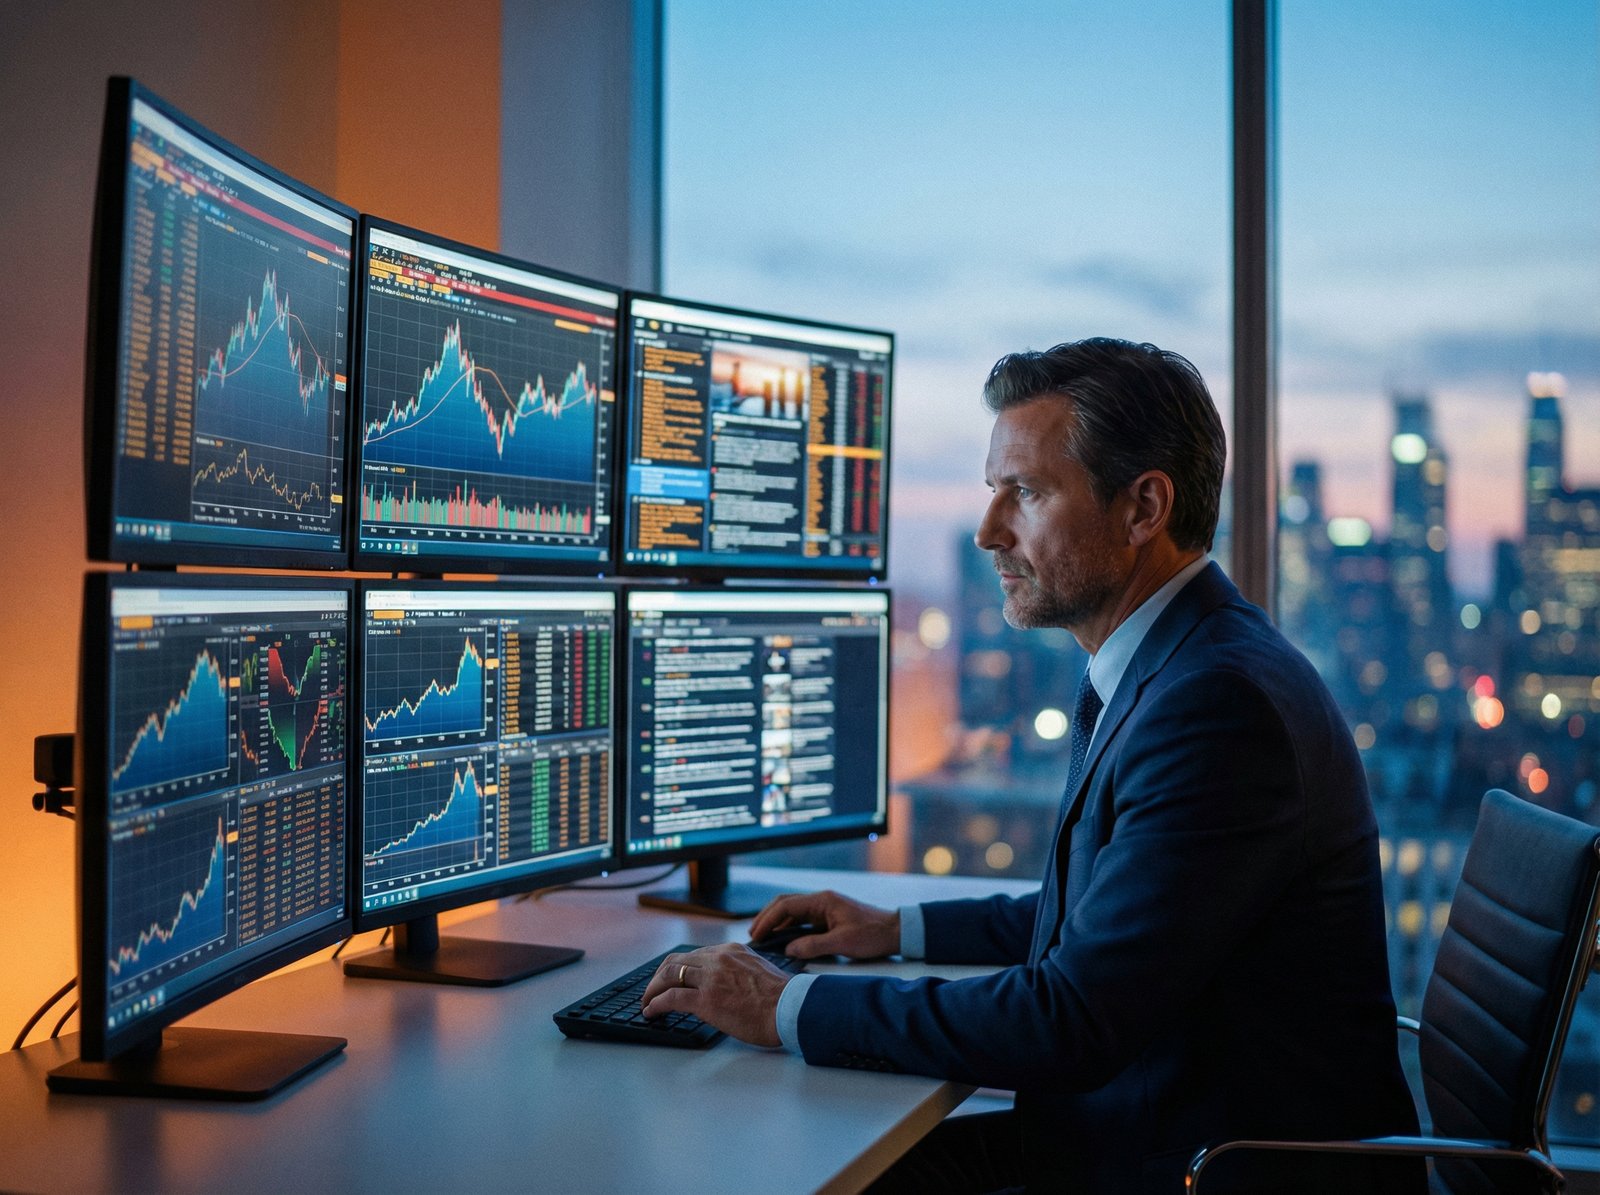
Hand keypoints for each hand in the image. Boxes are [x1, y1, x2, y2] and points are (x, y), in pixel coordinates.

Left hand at [640, 943, 789, 1047]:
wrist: (790, 1008)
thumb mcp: (758, 970)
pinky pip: (671, 998)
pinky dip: (656, 1004)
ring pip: (668, 976)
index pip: (694, 955)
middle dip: (658, 976)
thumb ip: (739, 970)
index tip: (671, 978)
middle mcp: (718, 959)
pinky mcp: (706, 1000)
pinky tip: (652, 1012)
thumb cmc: (781, 998)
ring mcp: (710, 978)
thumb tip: (728, 983)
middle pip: (675, 961)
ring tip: (647, 1003)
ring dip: (652, 990)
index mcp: (731, 951)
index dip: (677, 968)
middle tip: (652, 990)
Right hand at [748, 890, 899, 960]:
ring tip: (763, 938)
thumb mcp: (842, 943)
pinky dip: (789, 929)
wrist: (896, 932)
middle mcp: (821, 901)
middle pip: (785, 905)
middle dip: (767, 918)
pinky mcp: (829, 918)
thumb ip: (813, 946)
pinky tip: (783, 940)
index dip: (768, 919)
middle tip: (754, 935)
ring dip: (777, 923)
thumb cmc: (872, 934)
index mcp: (823, 901)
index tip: (756, 934)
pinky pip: (803, 921)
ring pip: (793, 913)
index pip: (786, 905)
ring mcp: (825, 909)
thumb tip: (789, 949)